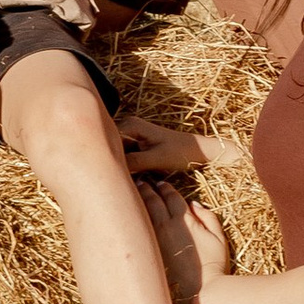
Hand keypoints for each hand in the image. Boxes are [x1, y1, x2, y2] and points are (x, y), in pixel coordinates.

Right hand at [117, 112, 231, 179]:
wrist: (199, 151)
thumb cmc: (182, 152)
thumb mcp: (157, 159)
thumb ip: (133, 162)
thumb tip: (111, 168)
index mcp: (131, 125)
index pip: (106, 140)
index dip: (104, 157)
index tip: (107, 174)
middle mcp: (128, 126)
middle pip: (108, 146)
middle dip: (110, 161)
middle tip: (115, 178)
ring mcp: (131, 135)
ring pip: (115, 152)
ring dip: (118, 164)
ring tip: (123, 178)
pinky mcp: (135, 145)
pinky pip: (123, 156)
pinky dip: (125, 165)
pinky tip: (130, 176)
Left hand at [141, 176, 232, 303]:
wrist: (200, 292)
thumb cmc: (213, 267)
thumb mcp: (219, 238)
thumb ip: (208, 217)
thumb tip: (195, 205)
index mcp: (185, 220)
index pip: (171, 196)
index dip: (165, 187)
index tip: (160, 183)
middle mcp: (166, 226)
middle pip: (152, 200)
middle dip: (147, 188)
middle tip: (141, 181)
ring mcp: (154, 239)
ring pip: (141, 212)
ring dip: (137, 199)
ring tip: (133, 192)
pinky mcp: (147, 253)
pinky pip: (136, 229)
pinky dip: (131, 218)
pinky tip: (128, 215)